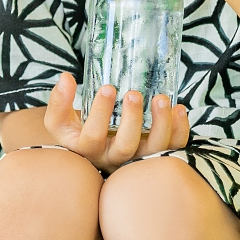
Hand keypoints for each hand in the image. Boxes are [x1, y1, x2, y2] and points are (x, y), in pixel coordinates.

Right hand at [42, 72, 191, 172]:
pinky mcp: (155, 156)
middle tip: (134, 94)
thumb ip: (59, 100)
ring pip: (153, 151)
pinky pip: (172, 148)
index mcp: (87, 150)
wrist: (92, 149)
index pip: (92, 137)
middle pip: (126, 147)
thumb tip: (66, 78)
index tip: (107, 88)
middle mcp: (113, 159)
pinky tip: (178, 109)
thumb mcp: (59, 120)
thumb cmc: (76, 132)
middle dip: (133, 120)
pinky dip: (179, 131)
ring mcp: (136, 160)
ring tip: (161, 98)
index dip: (100, 113)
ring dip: (161, 125)